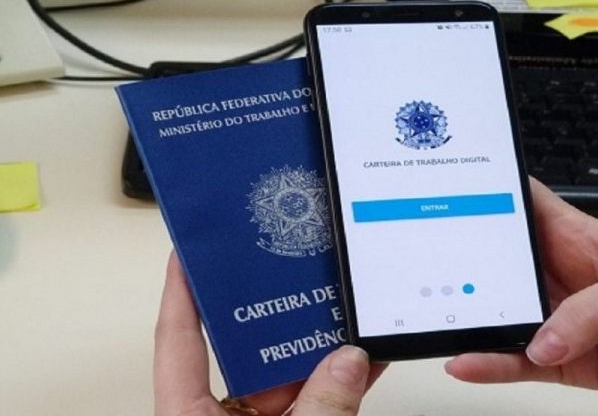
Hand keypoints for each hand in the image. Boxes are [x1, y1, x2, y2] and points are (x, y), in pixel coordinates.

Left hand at [154, 252, 385, 415]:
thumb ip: (320, 409)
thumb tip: (347, 361)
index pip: (178, 343)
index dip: (179, 293)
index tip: (187, 251)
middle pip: (246, 354)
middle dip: (278, 315)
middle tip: (294, 269)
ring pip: (288, 378)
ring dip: (320, 352)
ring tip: (343, 313)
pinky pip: (314, 402)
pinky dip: (339, 385)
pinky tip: (365, 361)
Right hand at [445, 178, 597, 397]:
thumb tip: (545, 339)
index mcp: (578, 236)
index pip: (522, 206)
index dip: (485, 195)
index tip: (446, 193)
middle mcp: (559, 276)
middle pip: (498, 265)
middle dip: (464, 263)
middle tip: (430, 269)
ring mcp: (559, 320)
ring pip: (501, 316)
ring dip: (472, 318)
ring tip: (440, 321)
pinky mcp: (566, 362)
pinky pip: (518, 363)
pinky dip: (491, 364)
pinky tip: (469, 362)